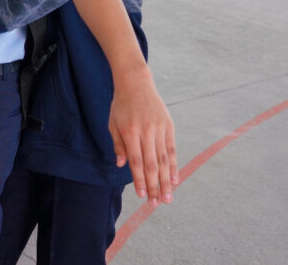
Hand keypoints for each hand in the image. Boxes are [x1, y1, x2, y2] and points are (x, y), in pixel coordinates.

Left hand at [108, 70, 178, 207]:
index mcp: (130, 132)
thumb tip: (122, 165)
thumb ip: (118, 145)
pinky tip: (174, 179)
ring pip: (164, 160)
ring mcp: (159, 129)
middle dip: (154, 186)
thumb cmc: (121, 105)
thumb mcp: (112, 123)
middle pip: (152, 165)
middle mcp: (146, 132)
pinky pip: (171, 150)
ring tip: (167, 197)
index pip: (136, 161)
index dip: (139, 180)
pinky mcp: (168, 126)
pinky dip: (173, 166)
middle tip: (156, 204)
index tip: (141, 195)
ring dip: (166, 181)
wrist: (136, 83)